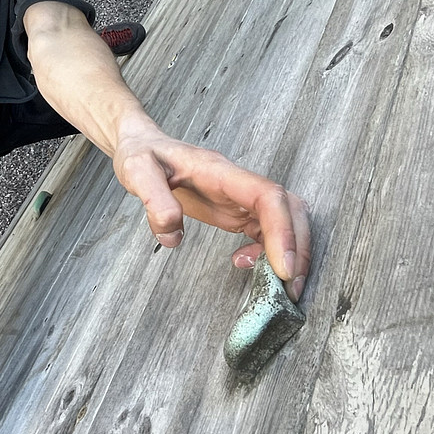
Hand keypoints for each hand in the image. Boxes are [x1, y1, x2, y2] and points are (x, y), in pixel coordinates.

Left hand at [112, 119, 311, 298]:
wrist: (141, 144)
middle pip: (289, 209)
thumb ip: (154, 200)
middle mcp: (238, 183)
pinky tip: (246, 263)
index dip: (282, 230)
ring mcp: (240, 197)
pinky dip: (268, 251)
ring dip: (290, 252)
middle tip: (290, 288)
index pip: (268, 195)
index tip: (282, 267)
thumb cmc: (142, 154)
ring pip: (285, 220)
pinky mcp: (236, 210)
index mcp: (220, 171)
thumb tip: (172, 236)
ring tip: (278, 285)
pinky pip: (266, 230)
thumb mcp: (136, 171)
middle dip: (297, 247)